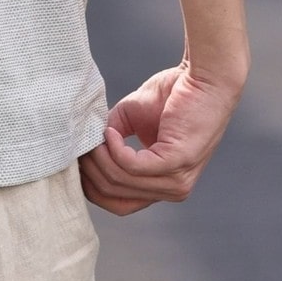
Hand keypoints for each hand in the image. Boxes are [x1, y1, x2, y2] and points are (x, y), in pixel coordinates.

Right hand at [78, 61, 245, 215]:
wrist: (204, 76)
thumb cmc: (171, 93)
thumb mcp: (131, 118)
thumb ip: (110, 135)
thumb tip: (82, 144)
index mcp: (162, 184)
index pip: (120, 204)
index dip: (92, 185)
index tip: (76, 160)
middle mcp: (172, 190)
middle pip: (114, 195)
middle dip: (90, 170)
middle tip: (79, 144)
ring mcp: (177, 180)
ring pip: (120, 180)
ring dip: (98, 156)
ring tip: (93, 134)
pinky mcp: (177, 162)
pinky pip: (133, 166)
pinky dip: (114, 149)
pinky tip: (109, 132)